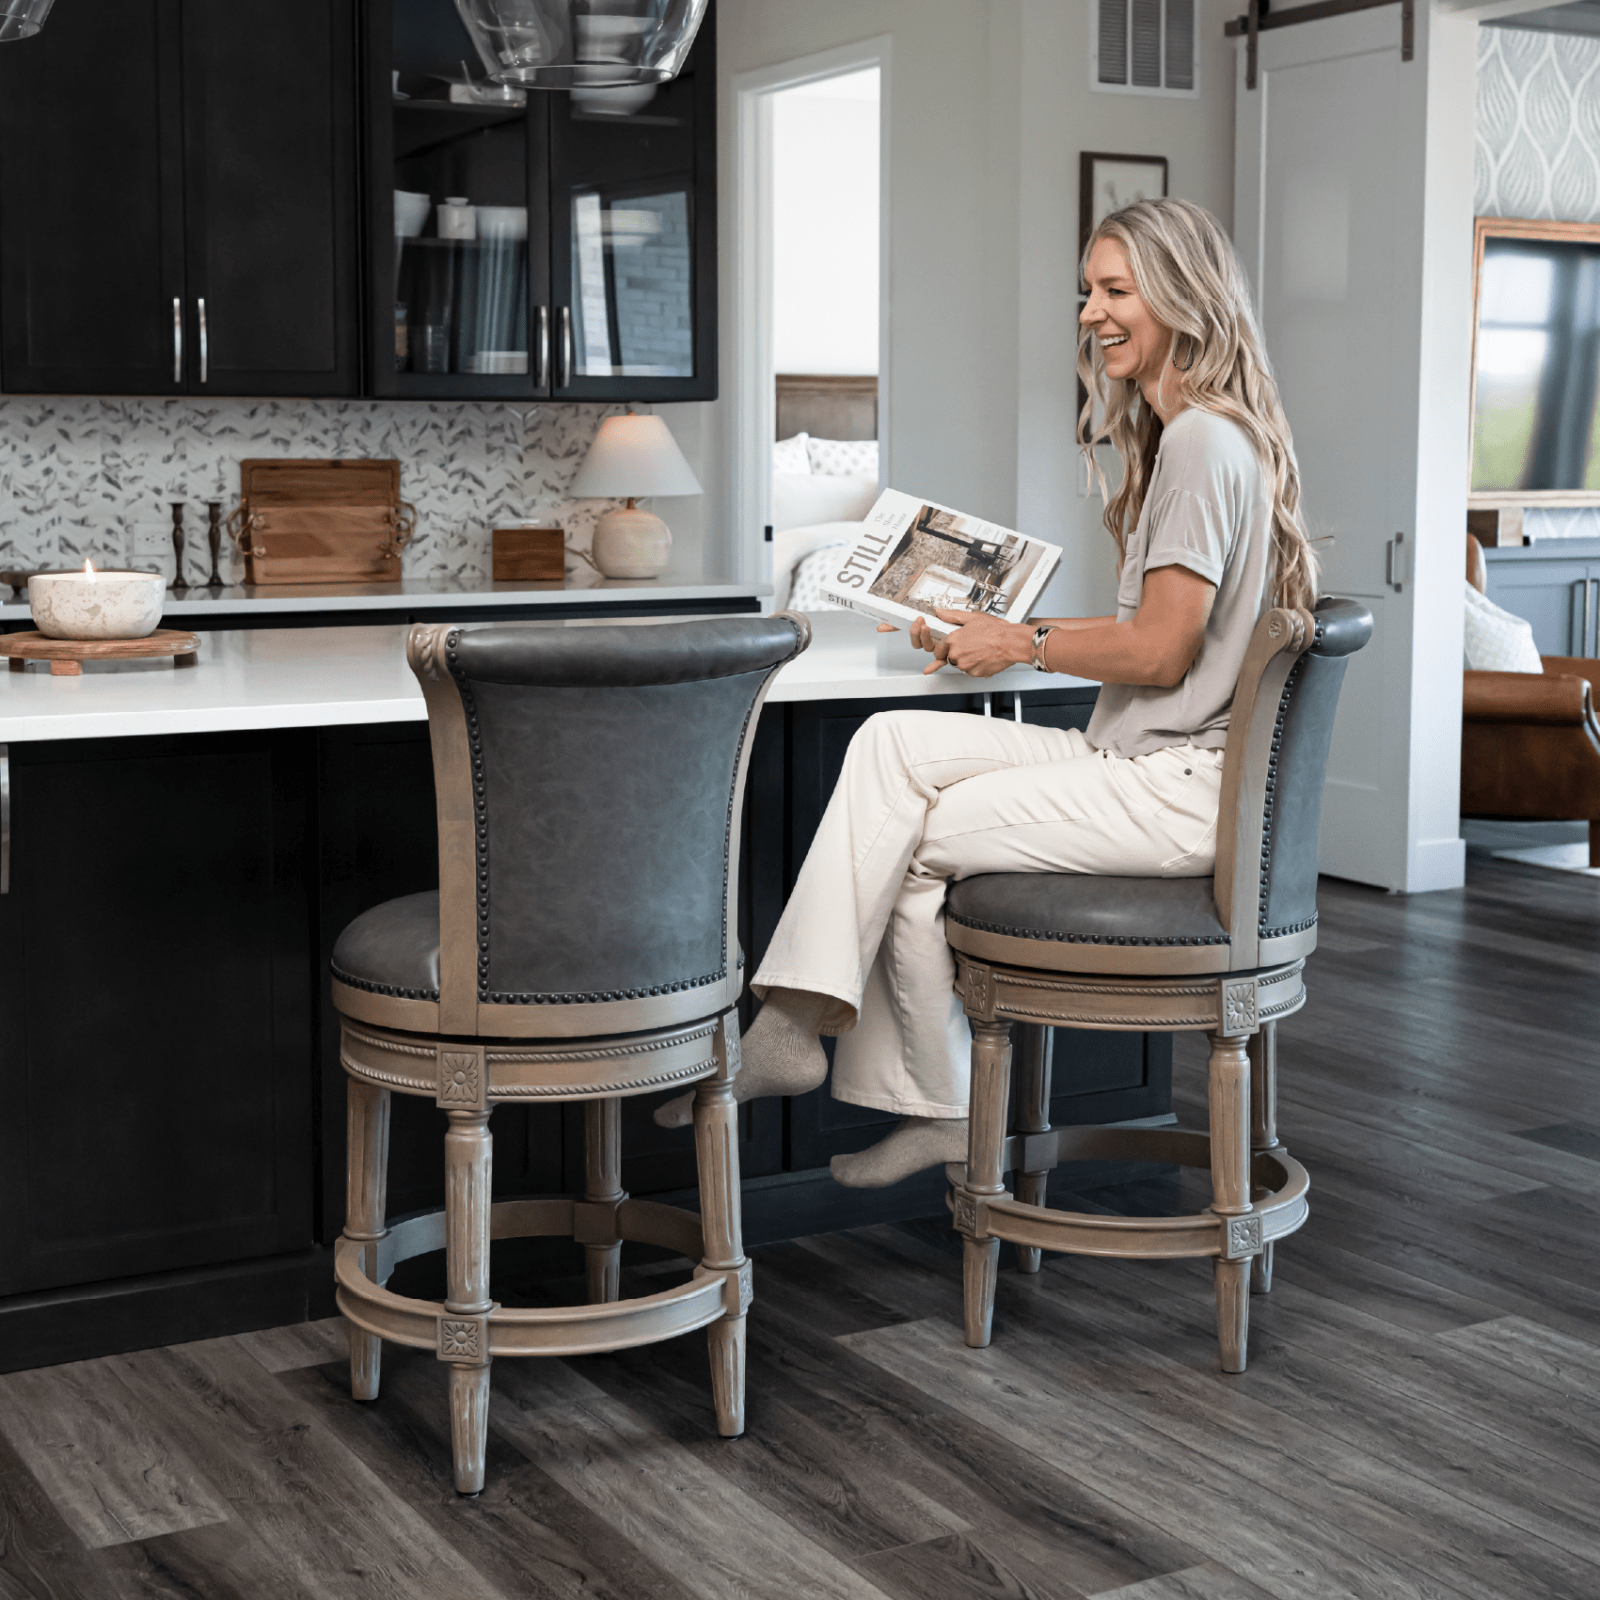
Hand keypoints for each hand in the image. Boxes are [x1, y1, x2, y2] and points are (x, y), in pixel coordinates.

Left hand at [918, 609, 1032, 676]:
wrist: (1010, 643)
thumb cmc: (995, 630)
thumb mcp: (972, 618)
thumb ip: (953, 616)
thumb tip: (941, 613)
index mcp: (953, 640)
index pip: (940, 648)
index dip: (947, 646)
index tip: (954, 645)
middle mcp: (957, 654)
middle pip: (950, 657)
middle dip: (958, 653)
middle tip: (972, 646)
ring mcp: (965, 665)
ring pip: (962, 665)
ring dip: (968, 659)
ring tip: (980, 650)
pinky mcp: (975, 673)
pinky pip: (972, 671)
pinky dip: (977, 665)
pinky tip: (985, 656)